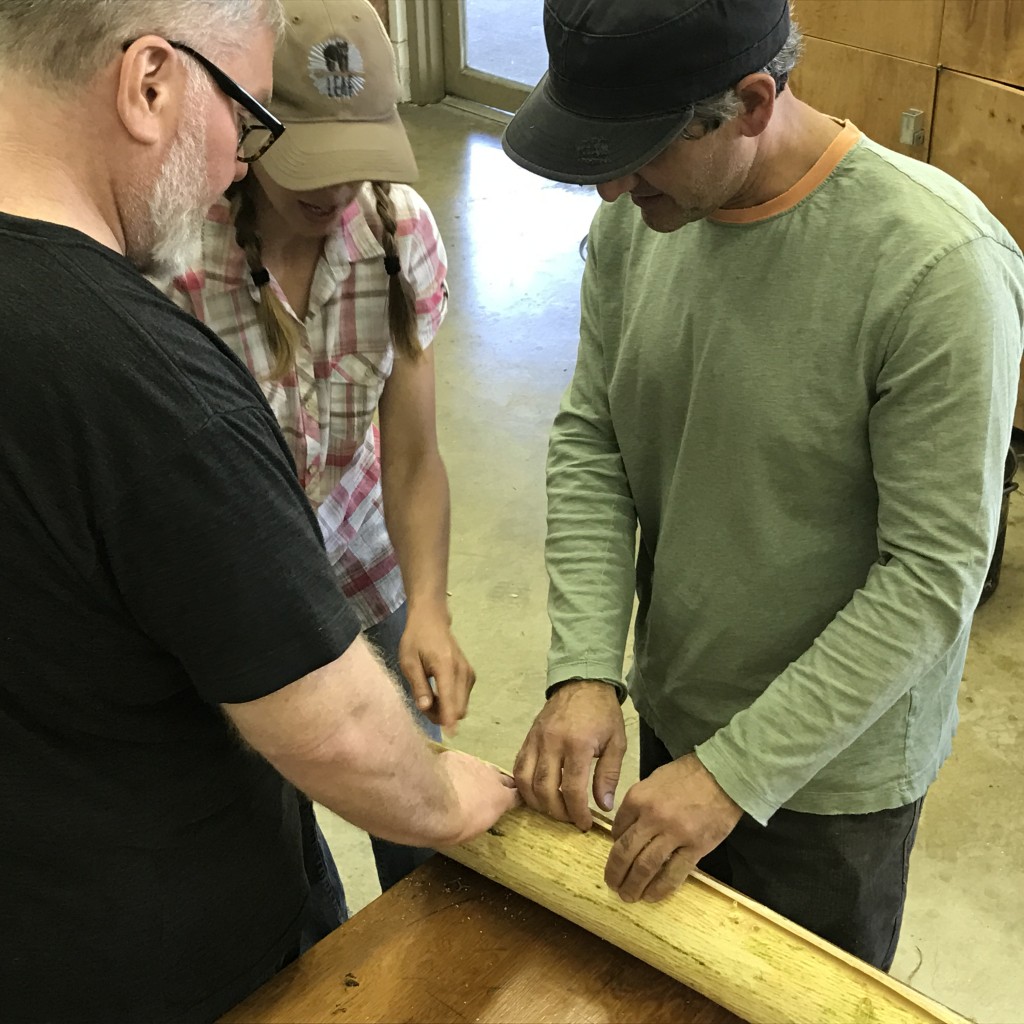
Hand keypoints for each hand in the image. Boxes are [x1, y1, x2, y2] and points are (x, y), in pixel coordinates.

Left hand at [399, 606, 475, 734]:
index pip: (450, 698)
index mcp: (446, 666)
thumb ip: (419, 685)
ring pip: (462, 705)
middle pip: (459, 707)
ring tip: (428, 696)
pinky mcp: (470, 675)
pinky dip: (451, 702)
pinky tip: (438, 692)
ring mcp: (469, 673)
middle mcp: (462, 671)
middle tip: (423, 705)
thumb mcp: (409, 661)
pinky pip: (463, 698)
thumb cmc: (416, 640)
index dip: (449, 719)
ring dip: (446, 710)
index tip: (449, 735)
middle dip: (442, 715)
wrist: (432, 621)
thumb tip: (425, 708)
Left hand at [437, 748, 519, 844]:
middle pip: (502, 778)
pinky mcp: (455, 756)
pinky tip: (447, 774)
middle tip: (490, 792)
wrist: (431, 802)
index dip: (514, 797)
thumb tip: (482, 813)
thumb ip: (484, 816)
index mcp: (500, 798)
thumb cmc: (455, 826)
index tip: (511, 801)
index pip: (516, 795)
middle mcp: (491, 777)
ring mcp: (473, 763)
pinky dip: (457, 768)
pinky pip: (460, 761)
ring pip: (482, 767)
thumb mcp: (475, 830)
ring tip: (468, 782)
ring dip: (478, 775)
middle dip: (499, 784)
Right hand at [514, 681, 625, 830]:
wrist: (582, 682)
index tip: (584, 824)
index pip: (572, 789)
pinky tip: (536, 794)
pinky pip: (519, 767)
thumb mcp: (617, 742)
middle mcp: (553, 743)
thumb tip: (603, 806)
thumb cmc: (603, 713)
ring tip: (552, 810)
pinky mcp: (528, 738)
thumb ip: (609, 775)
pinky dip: (524, 786)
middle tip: (569, 819)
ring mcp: (536, 740)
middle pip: (545, 789)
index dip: (577, 812)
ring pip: (526, 781)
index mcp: (578, 745)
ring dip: (537, 802)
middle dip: (557, 812)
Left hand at [605, 754, 741, 902]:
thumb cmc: (688, 774)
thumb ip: (639, 803)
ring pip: (646, 867)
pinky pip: (673, 873)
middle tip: (612, 885)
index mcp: (638, 798)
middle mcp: (652, 817)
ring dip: (633, 885)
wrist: (724, 775)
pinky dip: (660, 889)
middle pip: (626, 852)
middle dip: (615, 872)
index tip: (617, 856)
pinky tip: (652, 896)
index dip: (614, 846)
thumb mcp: (654, 780)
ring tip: (628, 896)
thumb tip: (627, 828)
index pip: (617, 829)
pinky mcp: (696, 847)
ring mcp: (674, 834)